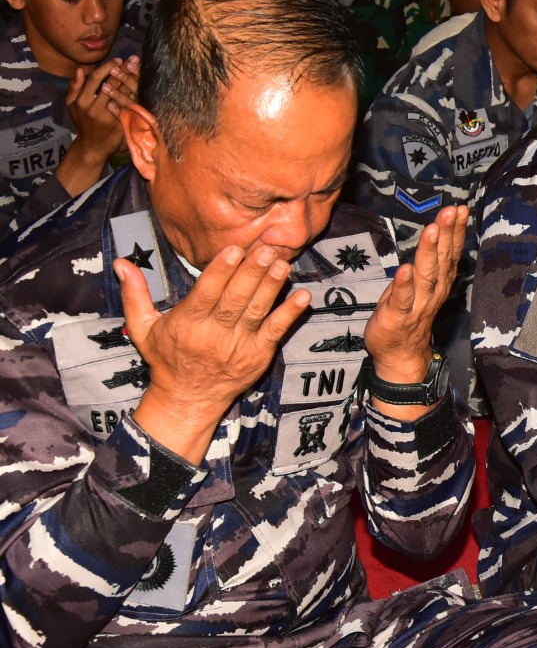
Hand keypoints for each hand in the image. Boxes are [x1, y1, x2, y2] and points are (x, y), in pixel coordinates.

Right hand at [66, 56, 139, 162]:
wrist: (92, 146)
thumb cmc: (82, 122)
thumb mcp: (71, 105)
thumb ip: (74, 87)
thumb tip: (80, 69)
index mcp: (82, 101)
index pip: (96, 79)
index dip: (108, 68)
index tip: (118, 60)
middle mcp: (95, 108)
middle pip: (112, 84)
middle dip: (124, 70)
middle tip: (134, 59)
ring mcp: (109, 117)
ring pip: (124, 94)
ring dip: (134, 80)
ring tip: (141, 69)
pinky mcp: (121, 124)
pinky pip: (131, 107)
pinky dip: (138, 95)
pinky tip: (146, 86)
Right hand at [120, 244, 310, 462]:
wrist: (187, 399)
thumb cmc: (166, 358)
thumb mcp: (142, 328)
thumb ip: (135, 294)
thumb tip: (121, 262)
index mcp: (187, 324)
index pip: (206, 294)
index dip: (221, 272)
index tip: (234, 249)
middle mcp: (213, 334)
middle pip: (235, 299)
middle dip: (252, 273)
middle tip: (267, 248)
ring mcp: (238, 345)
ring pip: (257, 312)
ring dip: (272, 287)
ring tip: (283, 263)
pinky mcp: (258, 355)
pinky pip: (276, 332)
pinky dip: (290, 315)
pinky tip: (303, 297)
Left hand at [364, 206, 467, 379]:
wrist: (400, 354)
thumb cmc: (409, 314)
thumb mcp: (423, 284)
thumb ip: (430, 261)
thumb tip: (438, 232)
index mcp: (440, 281)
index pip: (450, 252)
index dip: (456, 231)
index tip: (460, 209)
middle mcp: (433, 290)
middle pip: (441, 259)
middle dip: (446, 233)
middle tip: (450, 211)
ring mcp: (417, 304)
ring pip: (425, 275)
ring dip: (428, 252)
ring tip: (431, 230)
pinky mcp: (397, 316)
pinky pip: (402, 299)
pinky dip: (404, 285)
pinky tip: (404, 269)